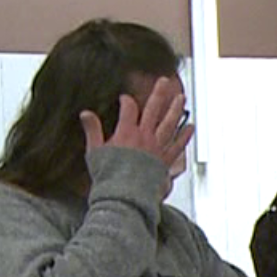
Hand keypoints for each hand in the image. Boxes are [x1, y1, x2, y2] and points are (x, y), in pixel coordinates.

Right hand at [79, 75, 193, 179]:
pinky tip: (191, 127)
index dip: (126, 101)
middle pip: (154, 109)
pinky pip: (178, 145)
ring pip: (169, 124)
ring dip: (176, 109)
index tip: (125, 99)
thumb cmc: (109, 176)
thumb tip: (85, 113)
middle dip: (159, 93)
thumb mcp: (95, 152)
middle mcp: (144, 137)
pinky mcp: (165, 160)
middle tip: (164, 81)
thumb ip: (92, 130)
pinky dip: (185, 136)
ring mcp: (157, 148)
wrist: (125, 196)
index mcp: (126, 133)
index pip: (129, 108)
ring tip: (181, 97)